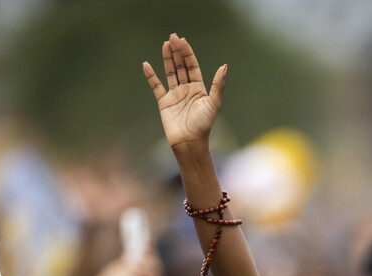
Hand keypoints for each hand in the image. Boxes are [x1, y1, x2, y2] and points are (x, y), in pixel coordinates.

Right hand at [143, 34, 226, 149]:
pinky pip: (156, 86)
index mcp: (199, 89)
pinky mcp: (164, 102)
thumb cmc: (204, 124)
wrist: (189, 142)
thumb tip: (224, 66)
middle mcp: (187, 90)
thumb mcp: (213, 103)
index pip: (192, 66)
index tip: (182, 40)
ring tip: (165, 44)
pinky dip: (151, 76)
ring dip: (167, 59)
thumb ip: (217, 84)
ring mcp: (175, 95)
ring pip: (170, 72)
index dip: (187, 53)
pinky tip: (146, 64)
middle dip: (177, 52)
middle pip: (181, 66)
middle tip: (172, 37)